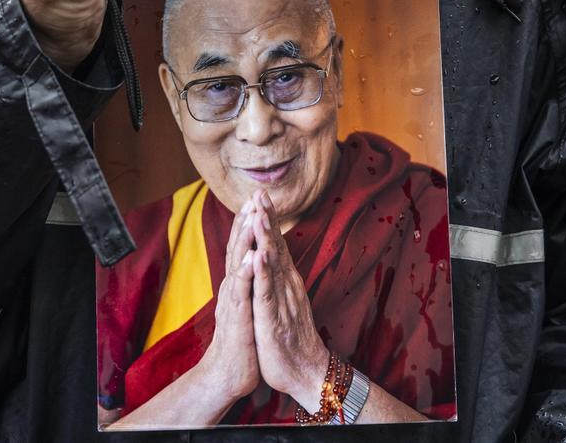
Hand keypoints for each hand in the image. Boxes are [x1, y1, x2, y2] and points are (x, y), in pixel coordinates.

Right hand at [197, 195, 260, 399]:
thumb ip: (247, 284)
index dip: (248, 224)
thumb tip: (251, 265)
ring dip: (244, 240)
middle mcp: (233, 288)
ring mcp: (234, 302)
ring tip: (251, 216)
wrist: (228, 374)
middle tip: (252, 196)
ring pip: (238, 265)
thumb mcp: (247, 306)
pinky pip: (242, 293)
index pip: (243, 248)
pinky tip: (252, 258)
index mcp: (238, 285)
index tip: (257, 200)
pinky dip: (246, 274)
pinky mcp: (237, 319)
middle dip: (245, 222)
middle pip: (238, 249)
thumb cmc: (242, 341)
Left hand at [249, 190, 330, 411]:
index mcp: (285, 282)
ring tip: (259, 214)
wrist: (306, 372)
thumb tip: (273, 259)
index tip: (259, 196)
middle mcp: (286, 286)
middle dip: (267, 219)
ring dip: (265, 238)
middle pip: (276, 247)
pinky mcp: (273, 318)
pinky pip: (267, 292)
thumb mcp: (283, 302)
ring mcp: (281, 300)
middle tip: (260, 193)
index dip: (268, 220)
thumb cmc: (291, 338)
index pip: (276, 245)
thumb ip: (279, 280)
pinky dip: (263, 272)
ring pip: (272, 264)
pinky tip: (259, 255)